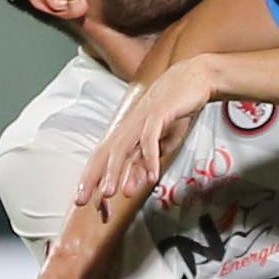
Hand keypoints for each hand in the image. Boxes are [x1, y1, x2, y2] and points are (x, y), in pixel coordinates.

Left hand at [75, 60, 213, 207]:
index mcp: (127, 132)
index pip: (103, 158)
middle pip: (105, 154)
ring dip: (116, 171)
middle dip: (93, 178)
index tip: (82, 200)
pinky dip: (150, 159)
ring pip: (122, 149)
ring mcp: (142, 119)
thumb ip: (148, 162)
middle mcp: (129, 126)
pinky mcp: (159, 113)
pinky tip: (152, 178)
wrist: (196, 77)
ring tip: (112, 193)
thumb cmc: (177, 110)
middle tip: (83, 201)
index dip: (91, 178)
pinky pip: (150, 139)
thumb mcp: (163, 142)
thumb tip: (137, 186)